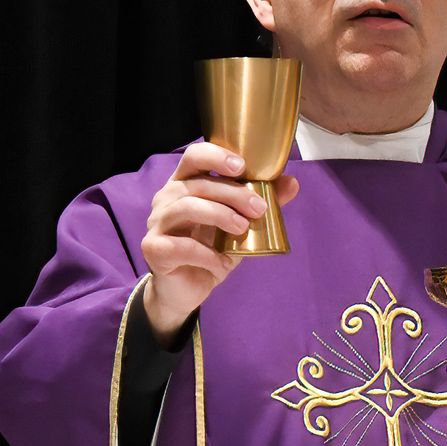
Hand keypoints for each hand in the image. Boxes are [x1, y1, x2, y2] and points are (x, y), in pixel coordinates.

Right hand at [140, 142, 299, 345]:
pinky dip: (206, 254)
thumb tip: (292, 183)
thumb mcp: (241, 225)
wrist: (188, 289)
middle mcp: (166, 198)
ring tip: (242, 229)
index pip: (194, 157)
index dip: (216, 156)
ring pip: (187, 207)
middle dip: (233, 193)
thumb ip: (261, 203)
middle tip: (260, 208)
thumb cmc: (212, 250)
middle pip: (198, 184)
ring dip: (221, 215)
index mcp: (186, 184)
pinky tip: (220, 263)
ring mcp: (157, 223)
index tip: (242, 167)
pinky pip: (181, 245)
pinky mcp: (153, 248)